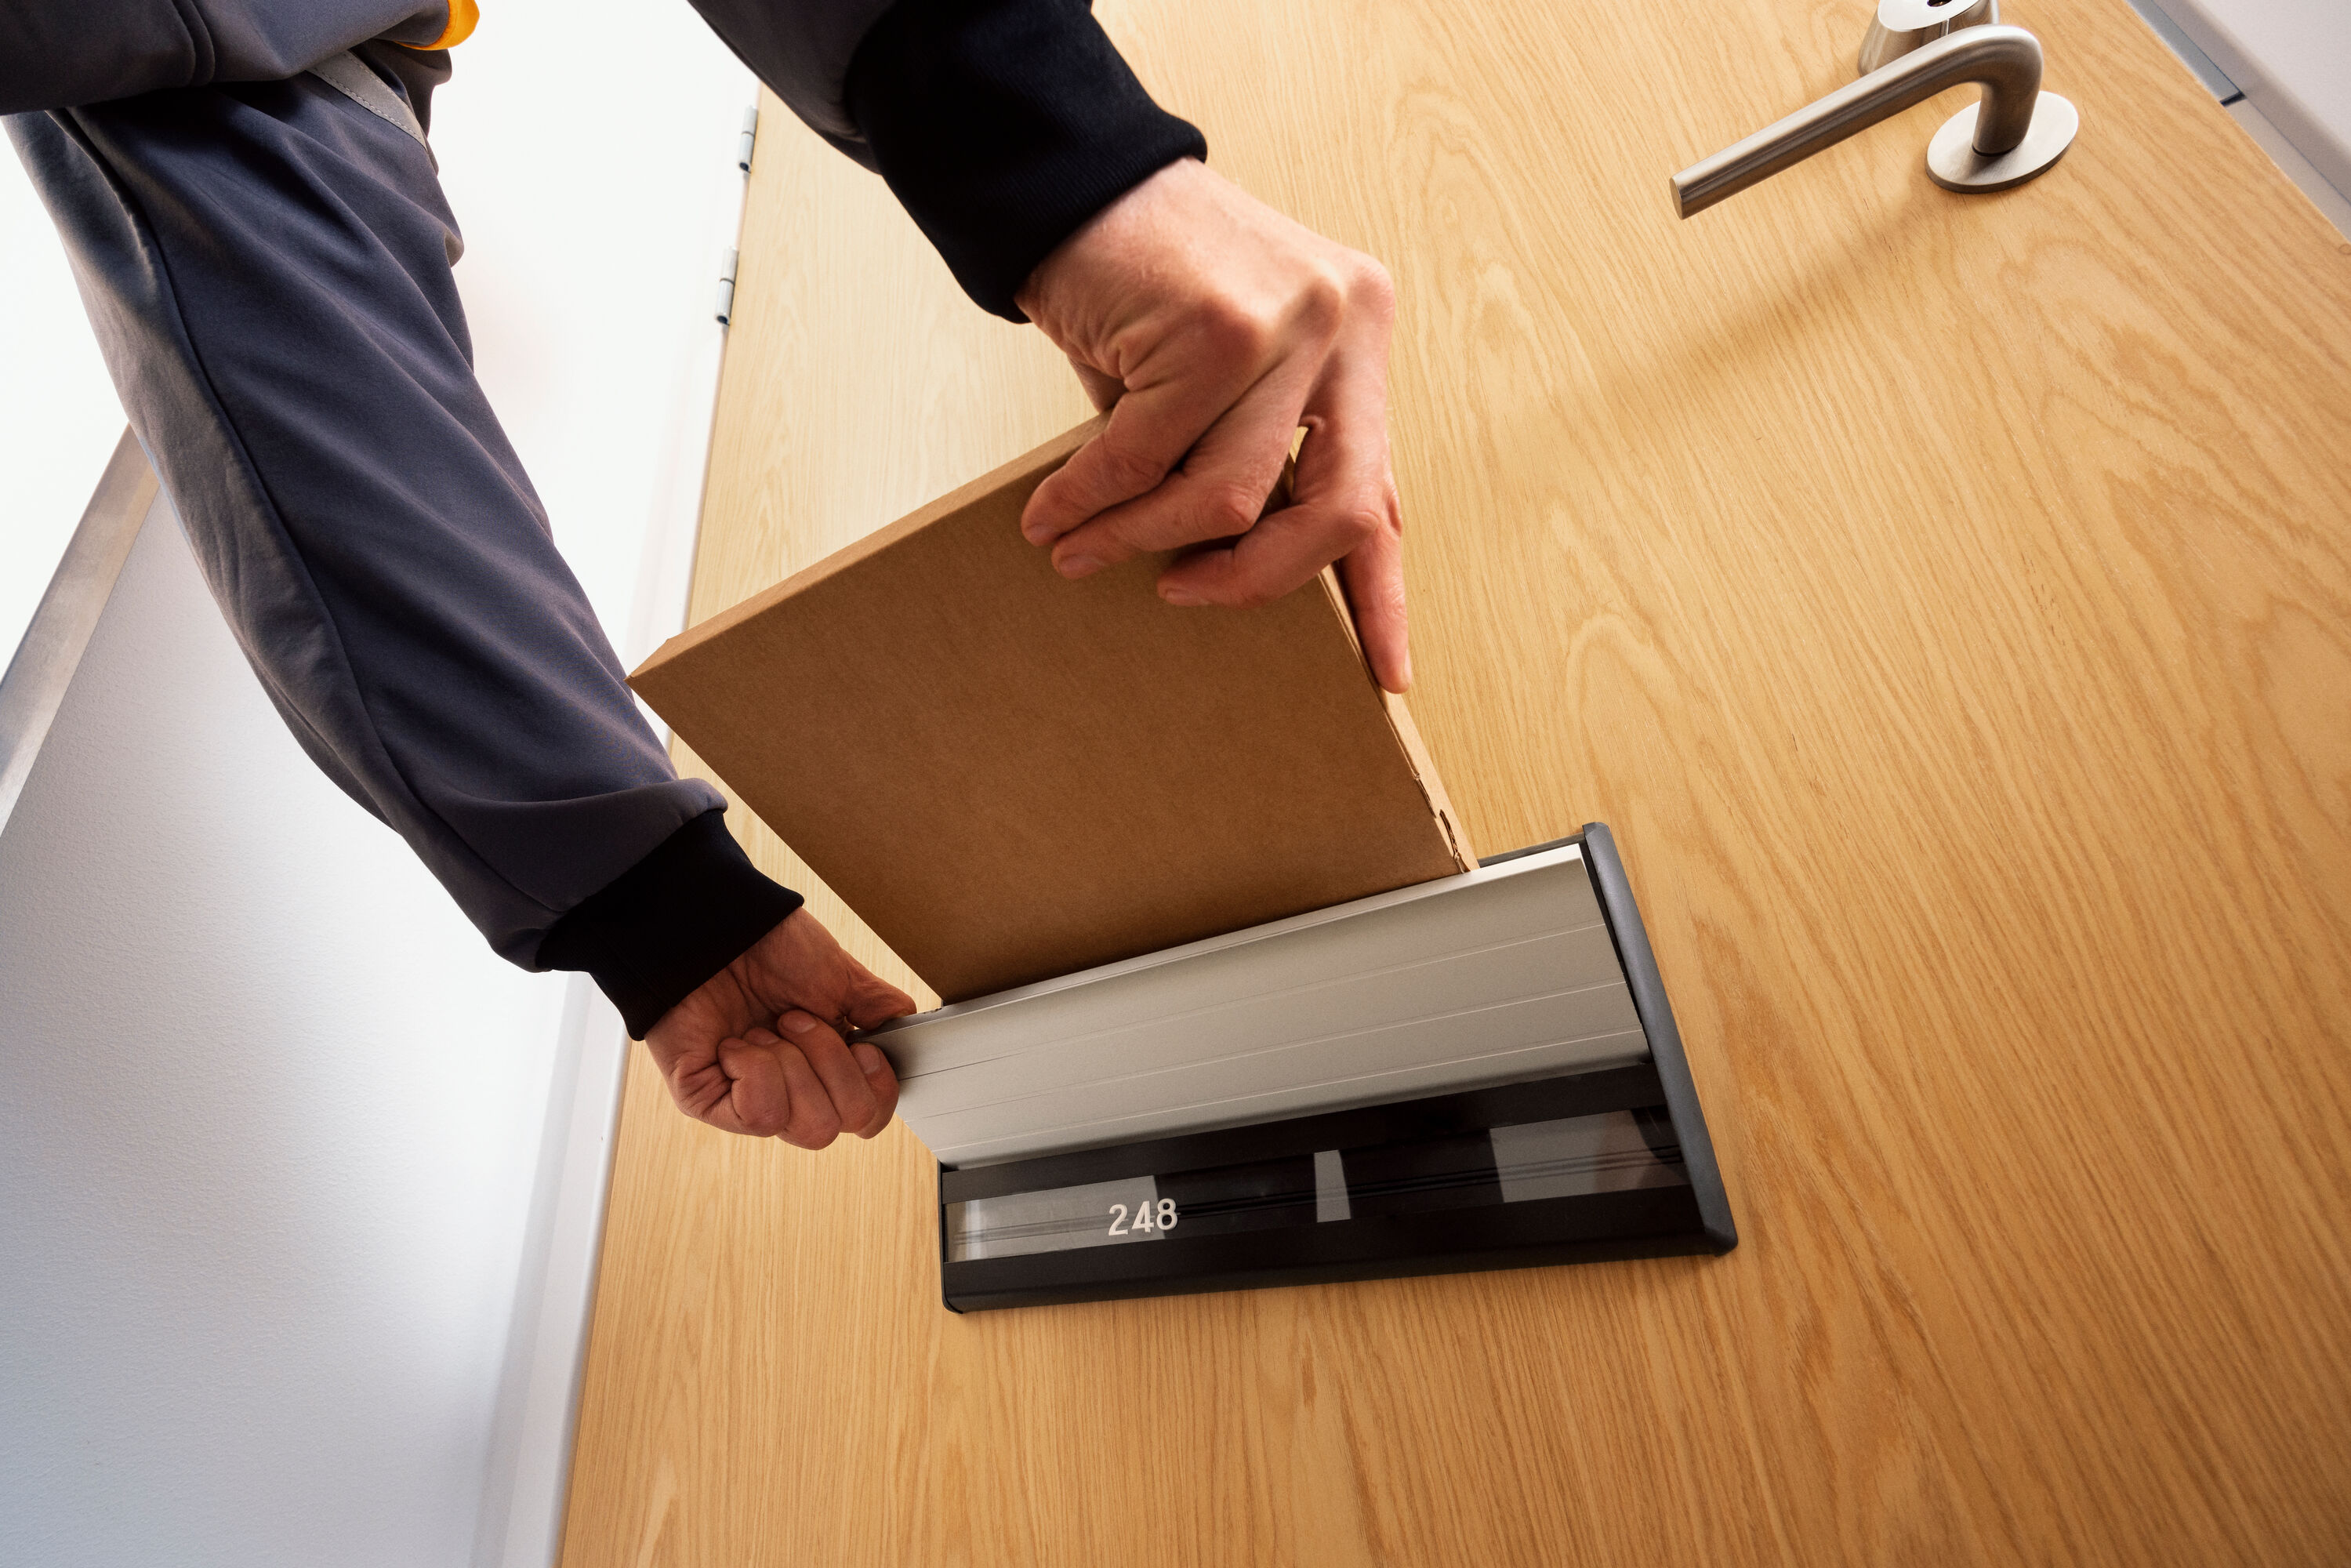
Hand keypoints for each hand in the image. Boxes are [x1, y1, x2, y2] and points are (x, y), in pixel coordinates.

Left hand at [642, 909, 914, 1145]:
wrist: (715, 928)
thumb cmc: (769, 947)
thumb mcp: (844, 976)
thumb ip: (883, 1013)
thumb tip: (904, 1040)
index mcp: (825, 1067)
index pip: (868, 1118)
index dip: (877, 1088)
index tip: (862, 1044)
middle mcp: (791, 1091)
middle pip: (844, 1123)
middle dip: (830, 1062)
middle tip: (795, 1019)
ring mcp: (750, 1099)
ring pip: (809, 1126)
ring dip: (793, 1064)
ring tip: (764, 1029)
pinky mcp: (709, 1102)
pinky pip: (761, 1116)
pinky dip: (756, 1071)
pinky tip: (735, 1043)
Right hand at [1014, 157, 1412, 692]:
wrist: (1068, 185)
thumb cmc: (1139, 287)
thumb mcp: (1219, 379)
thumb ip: (1250, 459)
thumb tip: (1247, 567)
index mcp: (1360, 336)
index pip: (1386, 489)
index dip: (1383, 593)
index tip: (1388, 672)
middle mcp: (1346, 323)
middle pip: (1339, 511)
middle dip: (1255, 578)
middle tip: (1184, 596)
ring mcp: (1292, 320)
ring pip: (1231, 496)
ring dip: (1142, 536)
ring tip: (1082, 547)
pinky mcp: (1219, 326)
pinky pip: (1148, 459)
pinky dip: (1090, 502)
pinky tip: (1053, 516)